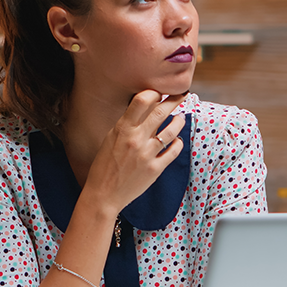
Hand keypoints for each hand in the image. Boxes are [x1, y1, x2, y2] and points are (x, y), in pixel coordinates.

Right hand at [83, 90, 185, 212]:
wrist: (103, 194)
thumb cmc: (104, 165)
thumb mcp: (111, 138)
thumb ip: (128, 124)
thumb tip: (146, 107)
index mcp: (122, 129)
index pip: (142, 100)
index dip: (154, 92)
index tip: (160, 92)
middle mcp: (136, 139)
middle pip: (161, 112)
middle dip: (175, 99)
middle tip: (183, 93)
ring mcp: (147, 154)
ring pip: (171, 130)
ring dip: (179, 121)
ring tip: (180, 118)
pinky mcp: (155, 169)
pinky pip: (173, 151)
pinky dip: (177, 143)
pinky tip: (176, 140)